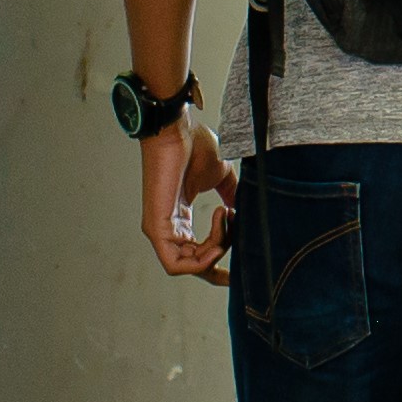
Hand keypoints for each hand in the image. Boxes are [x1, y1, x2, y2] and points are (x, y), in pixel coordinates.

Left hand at [141, 121, 232, 283]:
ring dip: (217, 251)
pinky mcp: (156, 228)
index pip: (196, 257)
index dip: (219, 265)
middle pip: (195, 266)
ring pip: (190, 266)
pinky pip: (176, 264)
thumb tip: (245, 210)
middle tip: (237, 264)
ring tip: (227, 218)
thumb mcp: (221, 177)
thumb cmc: (194, 147)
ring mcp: (160, 230)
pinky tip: (219, 236)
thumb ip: (232, 195)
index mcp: (181, 220)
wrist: (178, 131)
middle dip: (218, 271)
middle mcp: (169, 229)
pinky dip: (201, 260)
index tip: (240, 260)